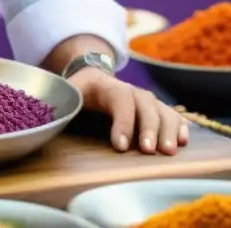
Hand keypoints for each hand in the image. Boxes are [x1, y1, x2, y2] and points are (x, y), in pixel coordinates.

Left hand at [69, 67, 188, 154]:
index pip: (120, 98)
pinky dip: (180, 126)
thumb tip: (47, 119)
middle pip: (145, 104)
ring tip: (169, 151)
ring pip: (163, 110)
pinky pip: (173, 115)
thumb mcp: (65, 93)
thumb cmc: (77, 93)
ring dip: (168, 129)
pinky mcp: (156, 109)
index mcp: (105, 85)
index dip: (123, 121)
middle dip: (148, 128)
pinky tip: (183, 142)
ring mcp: (146, 99)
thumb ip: (59, 103)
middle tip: (149, 151)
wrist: (93, 78)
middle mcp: (131, 90)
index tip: (120, 146)